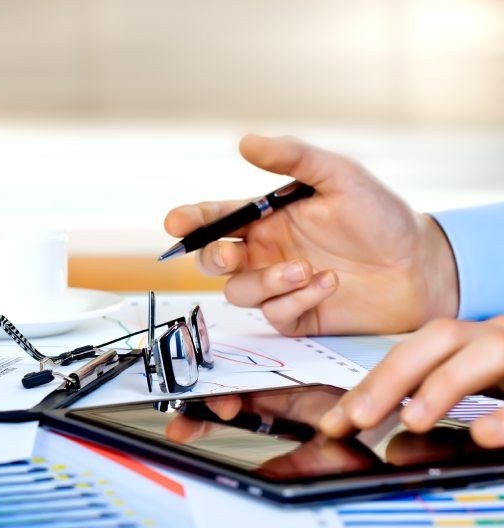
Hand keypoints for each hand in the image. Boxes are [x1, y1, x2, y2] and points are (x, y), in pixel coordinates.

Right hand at [164, 134, 458, 335]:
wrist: (420, 266)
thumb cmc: (381, 218)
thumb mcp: (340, 176)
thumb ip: (293, 157)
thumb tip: (246, 142)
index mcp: (267, 218)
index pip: (215, 219)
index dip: (191, 221)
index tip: (176, 222)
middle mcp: (266, 253)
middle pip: (213, 262)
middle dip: (213, 259)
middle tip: (230, 255)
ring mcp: (279, 286)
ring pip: (239, 293)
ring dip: (265, 282)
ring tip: (306, 270)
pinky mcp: (296, 316)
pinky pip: (274, 315)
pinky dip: (296, 300)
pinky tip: (328, 284)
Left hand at [319, 317, 503, 447]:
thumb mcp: (475, 382)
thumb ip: (430, 398)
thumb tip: (369, 423)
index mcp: (471, 343)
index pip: (411, 354)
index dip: (370, 383)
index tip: (334, 422)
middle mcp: (498, 339)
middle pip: (440, 341)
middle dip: (392, 378)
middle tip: (355, 418)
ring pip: (489, 352)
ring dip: (446, 385)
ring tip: (414, 420)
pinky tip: (485, 434)